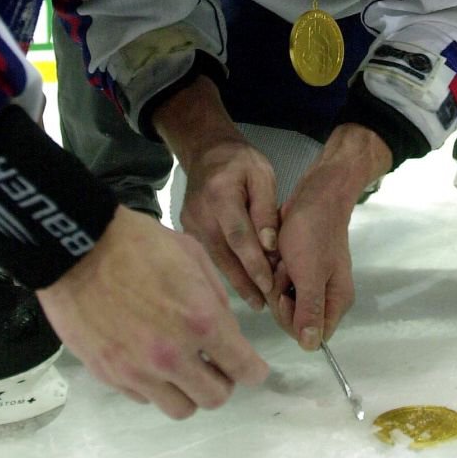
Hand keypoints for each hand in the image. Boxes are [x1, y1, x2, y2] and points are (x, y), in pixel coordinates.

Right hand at [37, 207, 268, 419]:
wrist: (79, 250)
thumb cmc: (140, 243)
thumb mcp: (193, 255)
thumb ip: (216, 297)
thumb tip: (226, 329)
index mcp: (201, 321)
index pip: (243, 368)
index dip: (254, 370)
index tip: (253, 368)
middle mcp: (173, 356)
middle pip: (215, 398)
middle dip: (222, 381)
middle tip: (216, 362)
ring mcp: (139, 372)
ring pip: (180, 408)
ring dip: (188, 389)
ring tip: (182, 364)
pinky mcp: (110, 376)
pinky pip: (145, 398)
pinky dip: (154, 385)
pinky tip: (149, 356)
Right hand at [177, 134, 279, 309]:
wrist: (206, 152)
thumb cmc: (240, 161)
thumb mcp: (262, 175)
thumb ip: (266, 209)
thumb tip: (270, 246)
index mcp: (219, 194)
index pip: (238, 236)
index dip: (253, 263)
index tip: (269, 284)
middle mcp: (199, 213)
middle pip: (224, 255)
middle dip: (245, 282)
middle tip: (264, 305)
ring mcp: (189, 224)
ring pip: (215, 259)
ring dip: (236, 280)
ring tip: (257, 301)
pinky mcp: (186, 232)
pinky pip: (208, 255)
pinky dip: (226, 269)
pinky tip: (242, 283)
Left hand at [269, 124, 392, 349]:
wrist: (316, 194)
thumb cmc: (314, 233)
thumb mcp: (310, 273)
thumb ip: (310, 311)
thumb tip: (310, 347)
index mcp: (336, 300)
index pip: (311, 335)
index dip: (292, 320)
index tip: (285, 295)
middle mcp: (326, 295)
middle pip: (294, 318)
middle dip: (282, 295)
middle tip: (286, 269)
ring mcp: (312, 280)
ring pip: (284, 298)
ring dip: (277, 279)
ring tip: (283, 256)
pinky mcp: (299, 267)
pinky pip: (280, 280)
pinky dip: (275, 268)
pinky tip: (278, 252)